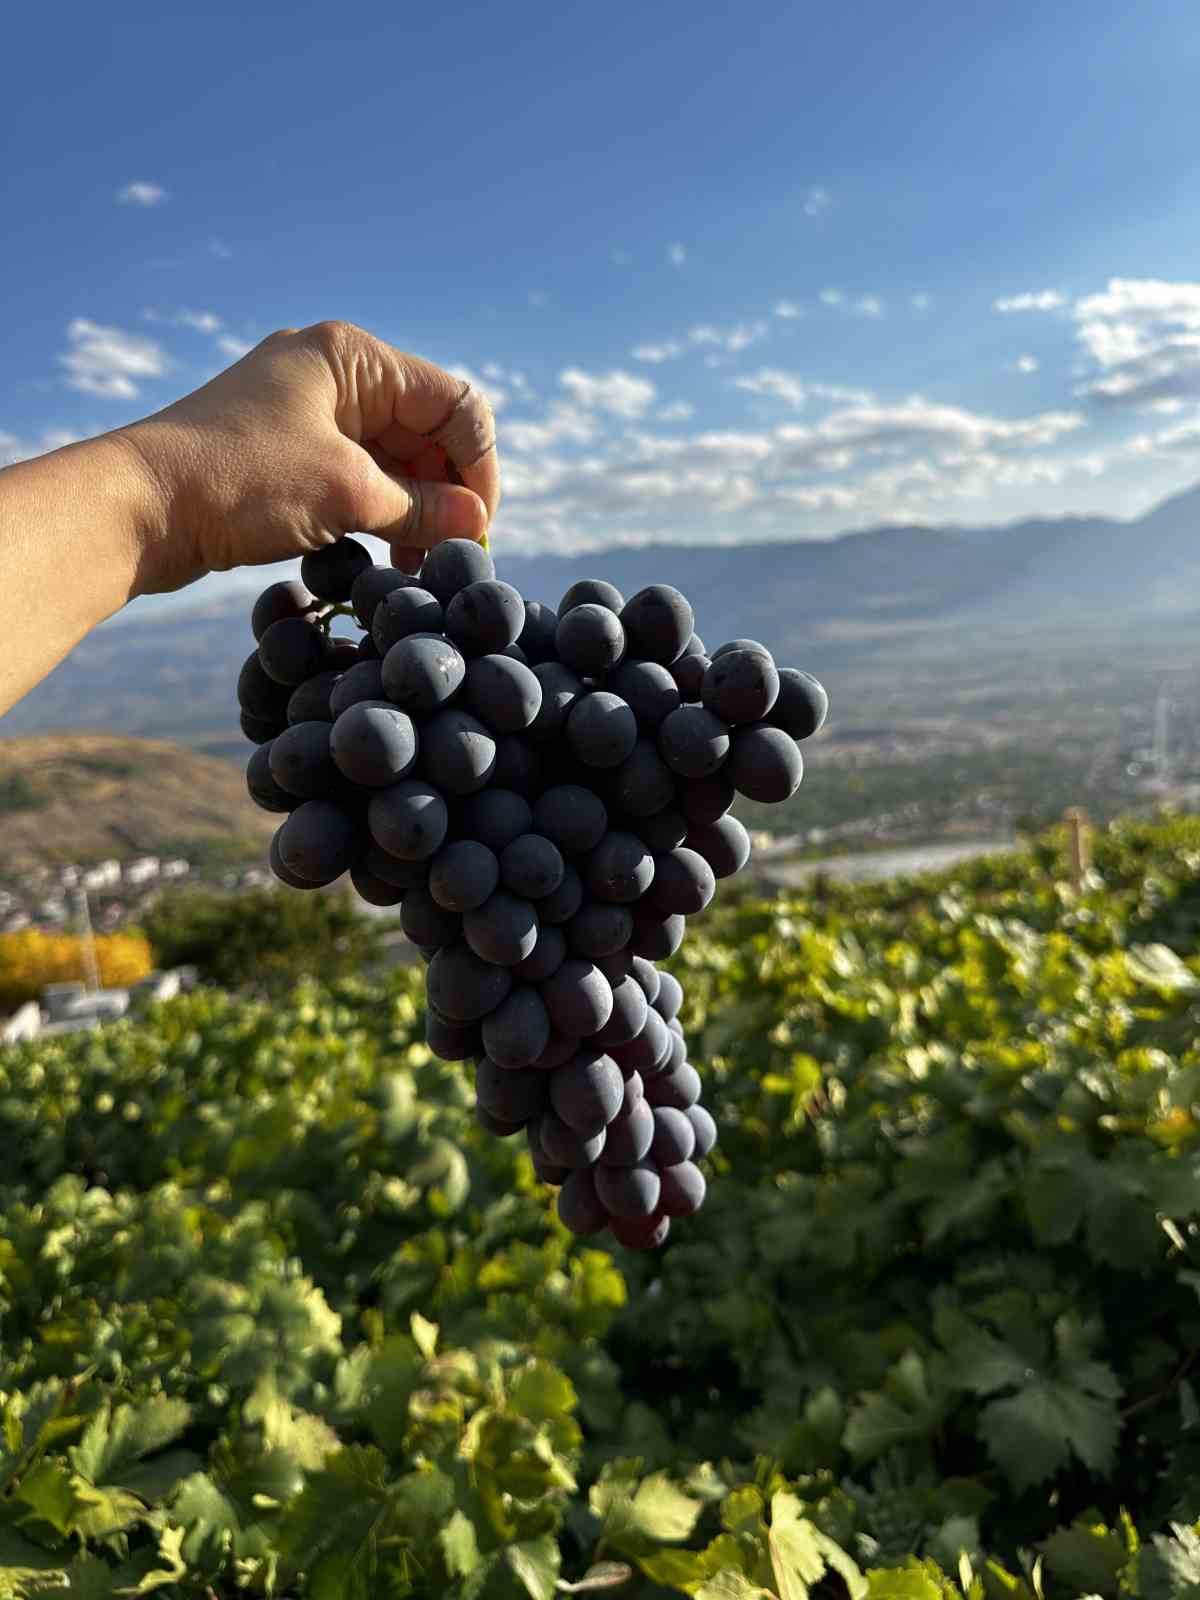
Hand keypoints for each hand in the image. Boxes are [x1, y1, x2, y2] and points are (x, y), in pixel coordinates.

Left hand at [116, 319, 500, 592]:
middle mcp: (333, 375)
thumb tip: (475, 524)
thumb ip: (421, 507)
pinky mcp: (287, 455)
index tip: (478, 527)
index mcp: (353, 357)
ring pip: (391, 461)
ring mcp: (307, 414)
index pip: (452, 403)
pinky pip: (355, 480)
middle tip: (451, 555)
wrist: (138, 507)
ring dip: (414, 512)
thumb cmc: (239, 480)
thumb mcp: (346, 494)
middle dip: (446, 493)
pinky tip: (384, 557)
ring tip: (419, 566)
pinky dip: (378, 516)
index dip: (477, 466)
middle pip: (424, 432)